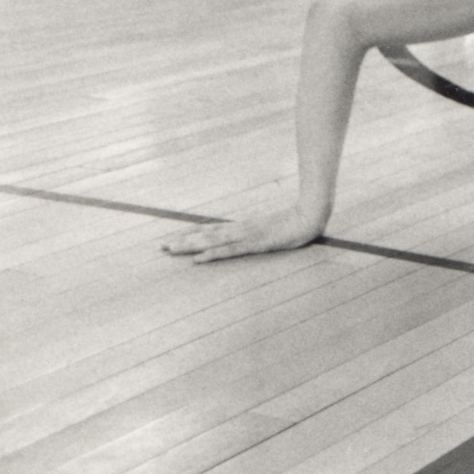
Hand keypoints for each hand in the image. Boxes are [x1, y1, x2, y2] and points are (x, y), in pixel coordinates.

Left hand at [162, 207, 324, 263]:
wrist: (312, 215)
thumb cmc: (298, 221)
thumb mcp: (277, 229)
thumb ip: (265, 231)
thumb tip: (258, 234)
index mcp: (245, 226)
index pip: (213, 230)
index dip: (193, 233)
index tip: (175, 238)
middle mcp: (241, 229)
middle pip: (207, 234)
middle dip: (184, 240)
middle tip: (161, 246)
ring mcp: (247, 236)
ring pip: (213, 241)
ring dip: (191, 245)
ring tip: (171, 249)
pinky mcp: (255, 244)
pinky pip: (229, 251)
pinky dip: (212, 255)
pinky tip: (197, 259)